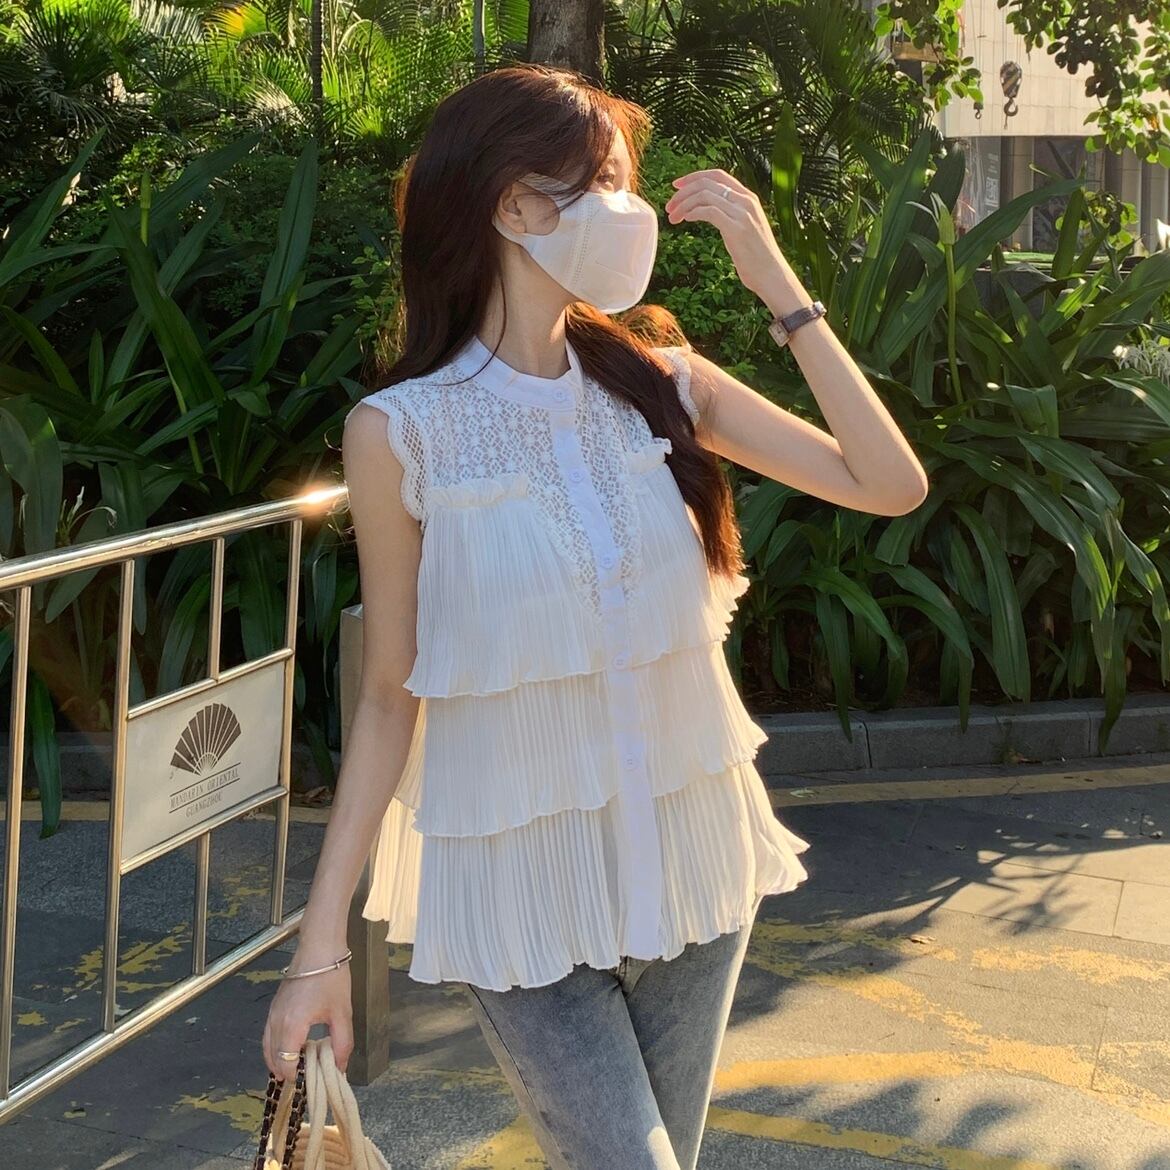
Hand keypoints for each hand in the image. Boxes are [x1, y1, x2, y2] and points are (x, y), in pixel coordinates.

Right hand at [262, 948, 352, 1080]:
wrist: (320, 948)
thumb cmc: (332, 977)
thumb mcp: (342, 1013)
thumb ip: (342, 1044)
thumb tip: (340, 1067)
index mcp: (292, 1025)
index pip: (285, 1063)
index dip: (296, 1077)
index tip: (309, 1082)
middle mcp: (276, 1021)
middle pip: (272, 1059)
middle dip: (286, 1072)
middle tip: (305, 1078)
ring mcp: (272, 1013)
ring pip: (267, 1048)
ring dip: (278, 1061)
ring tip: (297, 1068)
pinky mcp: (273, 1007)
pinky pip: (267, 1035)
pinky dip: (275, 1048)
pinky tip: (290, 1049)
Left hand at [664, 169, 795, 308]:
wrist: (772, 274)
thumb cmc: (757, 257)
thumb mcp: (745, 228)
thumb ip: (732, 215)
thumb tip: (711, 212)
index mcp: (748, 198)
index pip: (718, 175)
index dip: (694, 177)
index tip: (677, 185)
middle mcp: (746, 201)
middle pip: (708, 182)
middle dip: (683, 191)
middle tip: (669, 205)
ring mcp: (742, 213)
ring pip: (705, 195)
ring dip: (683, 204)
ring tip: (673, 217)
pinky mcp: (736, 228)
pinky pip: (708, 211)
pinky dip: (692, 212)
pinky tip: (685, 220)